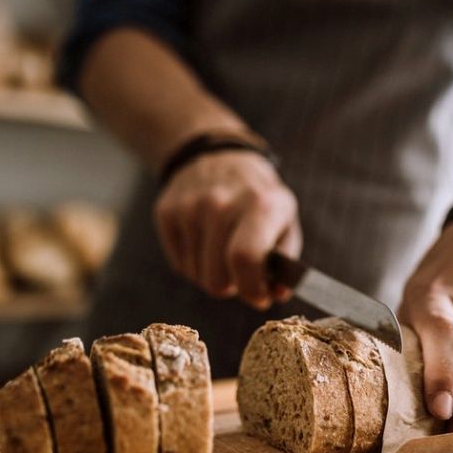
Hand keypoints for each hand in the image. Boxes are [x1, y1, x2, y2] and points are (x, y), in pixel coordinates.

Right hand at [154, 151, 301, 308]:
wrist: (220, 157)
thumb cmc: (259, 199)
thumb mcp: (285, 220)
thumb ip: (285, 262)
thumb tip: (276, 295)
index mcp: (259, 205)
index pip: (245, 259)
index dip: (251, 288)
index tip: (259, 295)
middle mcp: (220, 203)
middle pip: (217, 279)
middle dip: (232, 286)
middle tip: (240, 269)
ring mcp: (189, 206)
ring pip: (197, 276)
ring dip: (212, 272)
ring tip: (222, 248)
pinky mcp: (167, 212)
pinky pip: (180, 265)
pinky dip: (194, 262)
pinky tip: (204, 239)